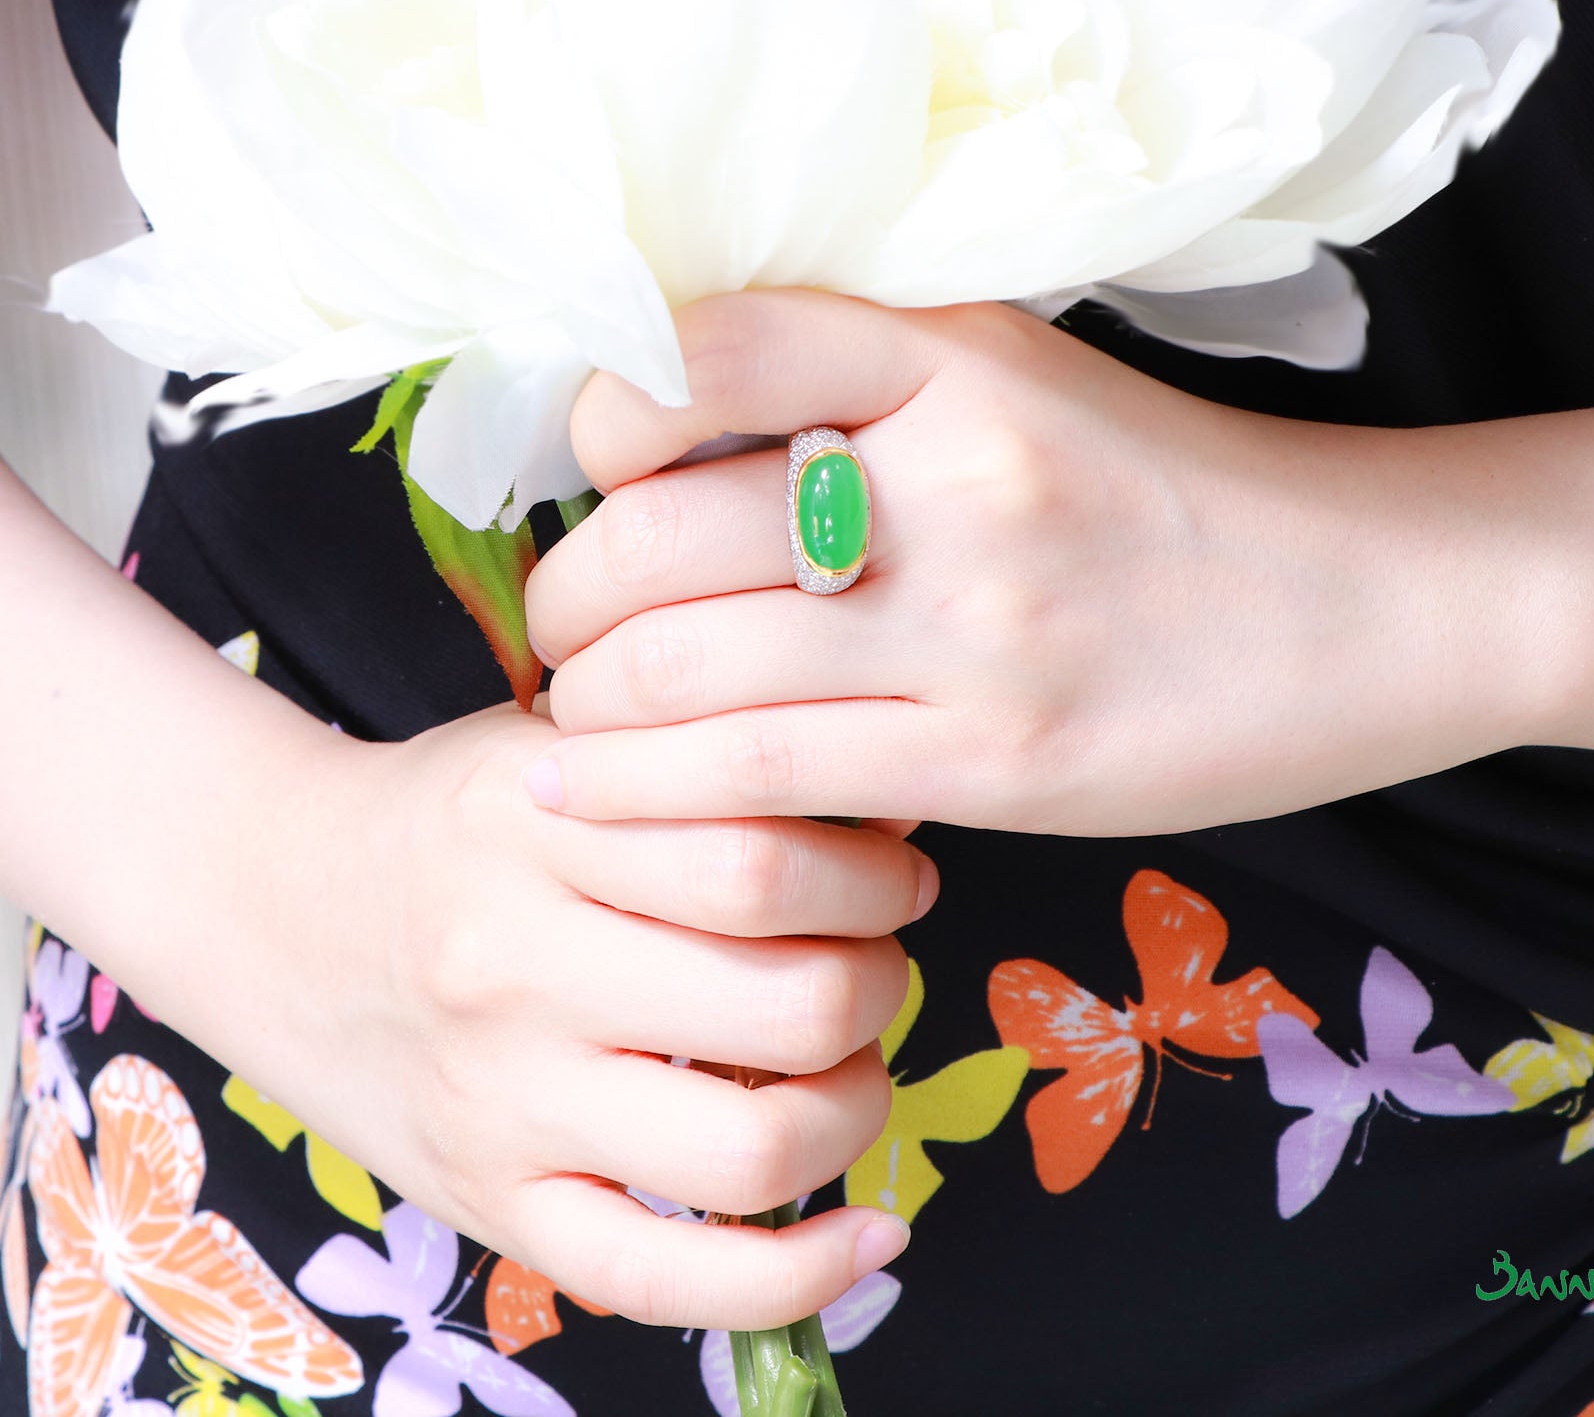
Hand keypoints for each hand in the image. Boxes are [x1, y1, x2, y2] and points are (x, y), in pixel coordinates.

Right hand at [234, 706, 927, 1328]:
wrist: (268, 902)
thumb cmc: (449, 816)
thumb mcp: (564, 744)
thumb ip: (703, 764)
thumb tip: (895, 811)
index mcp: (543, 820)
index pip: (765, 853)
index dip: (874, 872)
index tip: (894, 869)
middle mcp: (517, 962)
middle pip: (787, 998)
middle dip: (880, 982)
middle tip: (873, 960)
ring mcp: (499, 1098)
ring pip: (749, 1147)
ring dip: (857, 1106)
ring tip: (849, 1063)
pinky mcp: (488, 1203)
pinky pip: (659, 1277)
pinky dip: (794, 1278)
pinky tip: (867, 1234)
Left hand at [524, 290, 1566, 836]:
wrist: (1378, 606)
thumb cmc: (1185, 494)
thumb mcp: (1033, 388)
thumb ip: (873, 396)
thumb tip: (680, 449)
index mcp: (962, 359)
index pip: (707, 347)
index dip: (609, 412)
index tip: (606, 469)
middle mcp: (957, 481)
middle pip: (661, 530)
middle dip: (569, 589)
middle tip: (565, 620)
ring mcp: (977, 630)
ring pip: (685, 669)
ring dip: (590, 700)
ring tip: (581, 711)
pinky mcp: (997, 764)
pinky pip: (764, 782)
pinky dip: (650, 791)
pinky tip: (604, 794)